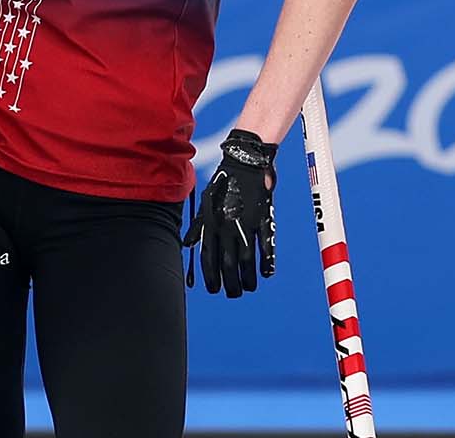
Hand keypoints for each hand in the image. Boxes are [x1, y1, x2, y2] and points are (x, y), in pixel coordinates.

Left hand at [182, 129, 277, 297]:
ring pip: (246, 259)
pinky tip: (265, 273)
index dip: (210, 276)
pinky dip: (266, 262)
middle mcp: (226, 226)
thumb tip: (187, 244)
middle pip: (227, 264)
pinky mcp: (262, 218)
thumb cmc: (224, 182)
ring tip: (248, 288)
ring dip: (247, 278)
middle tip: (233, 294)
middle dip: (230, 283)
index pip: (208, 257)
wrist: (245, 161)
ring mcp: (245, 223)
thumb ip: (198, 226)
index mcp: (211, 223)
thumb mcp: (206, 202)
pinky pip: (265, 246)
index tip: (213, 290)